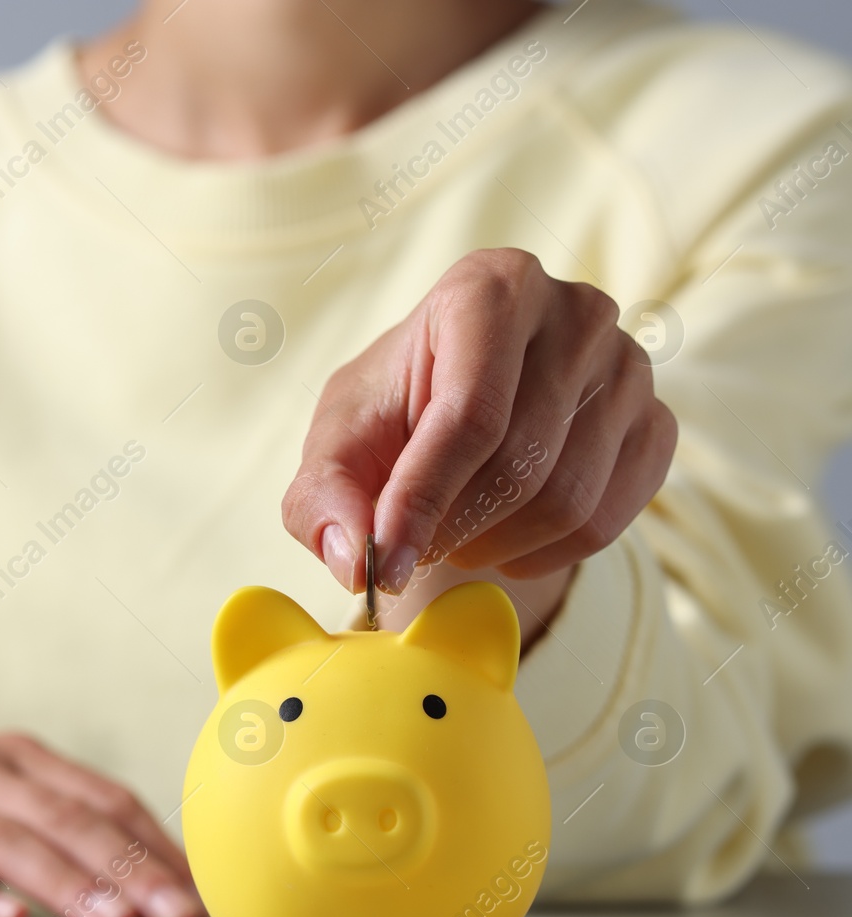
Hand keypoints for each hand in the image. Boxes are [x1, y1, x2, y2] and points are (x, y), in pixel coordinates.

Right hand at [0, 717, 204, 916]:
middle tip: (178, 915)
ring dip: (62, 881)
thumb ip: (51, 819)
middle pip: (64, 818)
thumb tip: (140, 871)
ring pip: (3, 841)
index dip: (154, 843)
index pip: (100, 797)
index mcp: (11, 758)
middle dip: (128, 867)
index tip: (201, 889)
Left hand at [283, 249, 676, 599]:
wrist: (460, 419)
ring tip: (453, 535)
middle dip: (454, 526)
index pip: (469, 413)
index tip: (384, 563)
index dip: (421, 500)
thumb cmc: (395, 415)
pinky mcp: (658, 423)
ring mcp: (630, 367)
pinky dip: (545, 554)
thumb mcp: (338, 444)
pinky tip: (504, 539)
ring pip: (568, 500)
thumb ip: (324, 497)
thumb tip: (354, 558)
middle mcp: (575, 312)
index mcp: (490, 286)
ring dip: (495, 544)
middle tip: (415, 544)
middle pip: (521, 462)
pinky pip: (609, 522)